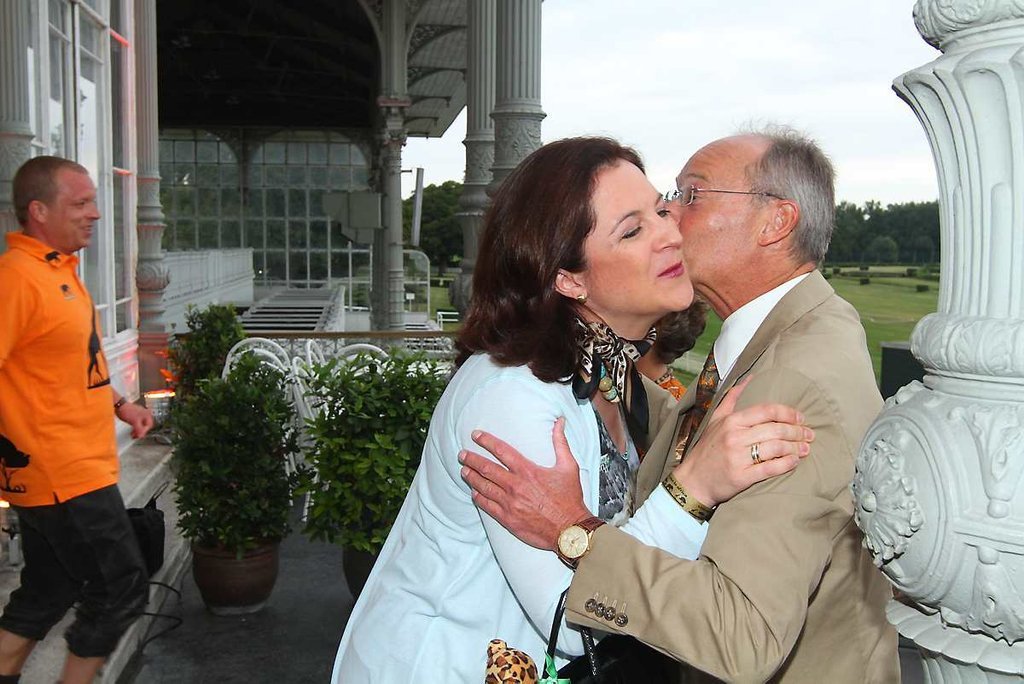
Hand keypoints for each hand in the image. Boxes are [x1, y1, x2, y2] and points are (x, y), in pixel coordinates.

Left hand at [116, 401, 154, 438]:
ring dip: (137, 430)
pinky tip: (131, 429)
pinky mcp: (135, 415)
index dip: (144, 431)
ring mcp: (140, 414)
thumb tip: (141, 436)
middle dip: (140, 431)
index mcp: (147, 414)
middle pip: (145, 425)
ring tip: (133, 434)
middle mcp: (145, 414)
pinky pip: (137, 423)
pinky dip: (134, 427)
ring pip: (141, 424)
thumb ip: (139, 429)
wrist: (119, 405)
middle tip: (136, 436)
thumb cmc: (127, 410)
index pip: (148, 426)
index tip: (139, 436)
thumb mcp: (134, 421)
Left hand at [459, 418, 590, 550]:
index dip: (486, 441)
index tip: (476, 435)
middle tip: (462, 455)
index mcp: (528, 471)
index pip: (501, 451)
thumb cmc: (570, 499)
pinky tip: (474, 493)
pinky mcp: (508, 519)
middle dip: (472, 459)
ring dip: (472, 477)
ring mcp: (510, 503)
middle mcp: (515, 486)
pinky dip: (479, 498)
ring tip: (464, 471)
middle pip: (487, 468)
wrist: (569, 530)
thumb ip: (560, 443)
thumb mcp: (569, 467)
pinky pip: (487, 506)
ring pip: (484, 487)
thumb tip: (559, 422)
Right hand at [675, 376, 813, 506]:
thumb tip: (749, 379)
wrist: (693, 481)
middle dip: (797, 432)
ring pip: (775, 448)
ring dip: (795, 448)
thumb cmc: (707, 450)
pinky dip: (786, 464)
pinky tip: (794, 462)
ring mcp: (738, 457)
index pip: (766, 411)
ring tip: (805, 449)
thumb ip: (732, 399)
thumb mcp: (715, 420)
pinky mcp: (741, 477)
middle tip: (809, 435)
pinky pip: (770, 468)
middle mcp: (734, 437)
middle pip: (775, 430)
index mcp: (731, 421)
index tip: (801, 418)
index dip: (788, 413)